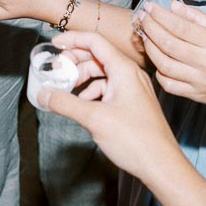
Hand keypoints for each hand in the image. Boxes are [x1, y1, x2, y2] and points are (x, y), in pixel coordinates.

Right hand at [40, 31, 181, 180]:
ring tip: (68, 92)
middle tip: (58, 71)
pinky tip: (85, 107)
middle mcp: (130, 74)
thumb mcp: (94, 118)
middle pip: (98, 56)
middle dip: (75, 62)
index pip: (95, 41)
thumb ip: (65, 103)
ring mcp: (134, 89)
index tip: (54, 44)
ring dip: (83, 80)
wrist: (162, 165)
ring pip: (103, 74)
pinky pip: (110, 89)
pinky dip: (94, 93)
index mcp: (124, 70)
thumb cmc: (135, 139)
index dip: (72, 39)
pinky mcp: (134, 104)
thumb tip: (43, 94)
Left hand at [139, 2, 205, 109]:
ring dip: (150, 48)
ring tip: (145, 35)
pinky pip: (170, 85)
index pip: (179, 27)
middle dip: (150, 28)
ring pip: (165, 64)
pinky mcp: (197, 95)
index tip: (149, 7)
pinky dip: (160, 72)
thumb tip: (173, 7)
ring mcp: (200, 81)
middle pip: (168, 43)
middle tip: (141, 17)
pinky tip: (158, 61)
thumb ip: (198, 18)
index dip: (160, 16)